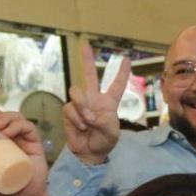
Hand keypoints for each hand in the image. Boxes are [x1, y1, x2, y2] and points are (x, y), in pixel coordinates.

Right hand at [62, 41, 127, 164]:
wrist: (90, 152)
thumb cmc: (104, 141)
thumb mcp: (112, 132)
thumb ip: (104, 122)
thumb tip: (90, 115)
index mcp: (109, 102)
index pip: (116, 85)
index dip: (121, 73)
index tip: (127, 59)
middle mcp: (94, 99)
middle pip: (89, 75)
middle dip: (86, 59)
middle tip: (85, 44)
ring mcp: (80, 104)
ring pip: (76, 92)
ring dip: (83, 107)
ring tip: (89, 122)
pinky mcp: (69, 111)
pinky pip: (70, 108)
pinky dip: (77, 119)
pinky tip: (82, 127)